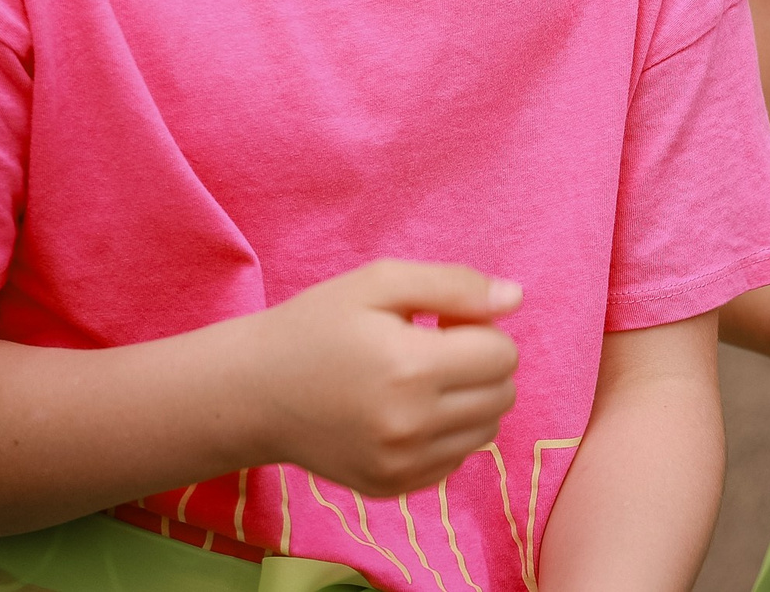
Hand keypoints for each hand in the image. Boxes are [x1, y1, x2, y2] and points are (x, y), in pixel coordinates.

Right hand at [238, 261, 522, 496]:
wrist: (253, 393)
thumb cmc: (316, 327)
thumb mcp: (379, 282)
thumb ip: (455, 285)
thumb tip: (516, 297)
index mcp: (410, 368)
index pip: (502, 354)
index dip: (479, 328)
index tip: (441, 321)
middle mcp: (410, 425)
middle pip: (502, 394)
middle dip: (482, 364)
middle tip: (433, 347)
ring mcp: (400, 463)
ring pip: (486, 430)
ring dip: (471, 400)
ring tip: (421, 379)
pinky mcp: (391, 487)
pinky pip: (456, 459)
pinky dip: (448, 433)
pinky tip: (408, 411)